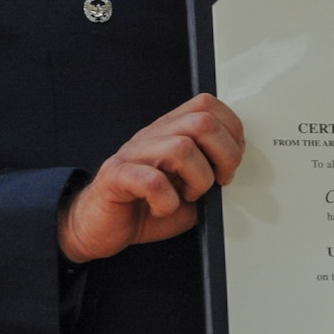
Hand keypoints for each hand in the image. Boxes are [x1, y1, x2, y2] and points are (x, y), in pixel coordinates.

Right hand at [58, 93, 244, 262]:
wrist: (100, 227)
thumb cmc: (144, 206)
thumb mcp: (189, 190)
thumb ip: (210, 176)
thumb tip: (232, 172)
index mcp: (170, 131)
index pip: (208, 106)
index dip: (231, 132)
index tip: (229, 163)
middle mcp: (152, 136)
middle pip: (202, 121)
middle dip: (224, 156)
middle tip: (217, 182)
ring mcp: (132, 154)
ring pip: (181, 148)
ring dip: (197, 180)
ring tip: (188, 196)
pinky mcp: (116, 177)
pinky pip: (151, 180)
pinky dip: (167, 200)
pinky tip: (164, 207)